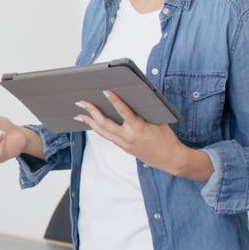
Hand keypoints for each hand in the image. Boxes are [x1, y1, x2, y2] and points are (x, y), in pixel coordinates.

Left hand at [74, 90, 211, 181]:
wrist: (170, 158)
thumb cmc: (166, 138)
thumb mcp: (158, 120)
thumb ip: (144, 111)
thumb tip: (131, 97)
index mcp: (139, 128)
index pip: (124, 112)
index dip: (114, 101)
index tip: (105, 91)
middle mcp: (128, 136)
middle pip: (105, 123)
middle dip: (91, 112)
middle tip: (81, 102)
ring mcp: (124, 143)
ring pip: (102, 132)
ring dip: (89, 122)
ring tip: (79, 115)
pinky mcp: (123, 148)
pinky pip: (107, 137)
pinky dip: (98, 129)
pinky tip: (92, 124)